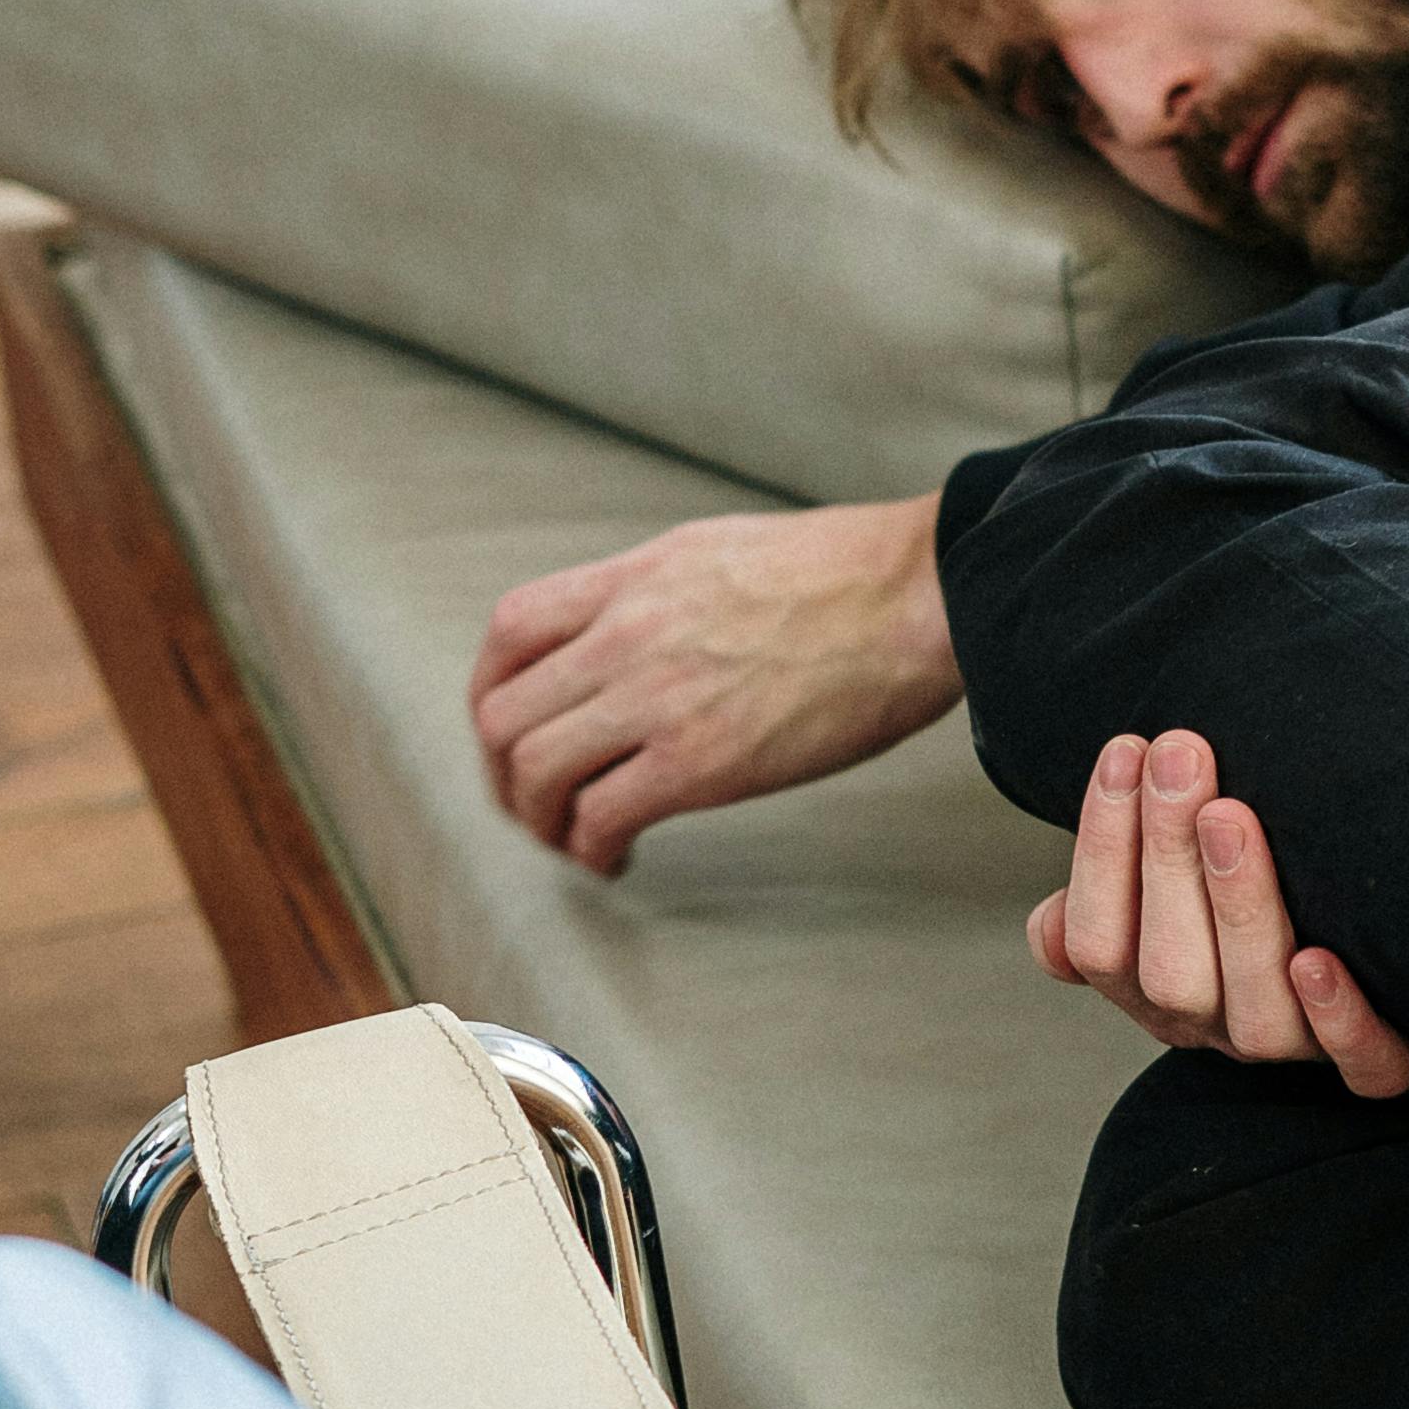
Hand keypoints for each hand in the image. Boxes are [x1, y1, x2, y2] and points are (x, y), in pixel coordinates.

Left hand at [470, 496, 959, 873]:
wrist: (918, 596)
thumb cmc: (850, 575)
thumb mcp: (722, 551)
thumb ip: (662, 593)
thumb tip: (639, 634)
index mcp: (635, 578)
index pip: (510, 631)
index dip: (490, 691)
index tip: (509, 729)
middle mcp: (627, 634)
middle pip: (505, 715)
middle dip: (505, 777)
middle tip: (537, 805)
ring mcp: (657, 698)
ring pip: (536, 772)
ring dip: (541, 822)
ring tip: (576, 840)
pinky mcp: (699, 761)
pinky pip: (601, 818)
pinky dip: (592, 850)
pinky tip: (619, 857)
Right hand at [1030, 731, 1408, 1095]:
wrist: (1400, 947)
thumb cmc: (1267, 890)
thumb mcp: (1181, 884)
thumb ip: (1120, 890)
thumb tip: (1050, 929)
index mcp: (1154, 985)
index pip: (1097, 942)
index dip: (1103, 850)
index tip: (1127, 749)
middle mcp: (1217, 1026)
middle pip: (1169, 973)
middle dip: (1166, 858)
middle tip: (1180, 754)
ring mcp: (1297, 1048)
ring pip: (1257, 1014)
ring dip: (1239, 911)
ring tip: (1232, 817)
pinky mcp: (1385, 1061)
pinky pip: (1364, 1068)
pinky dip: (1339, 1017)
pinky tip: (1318, 958)